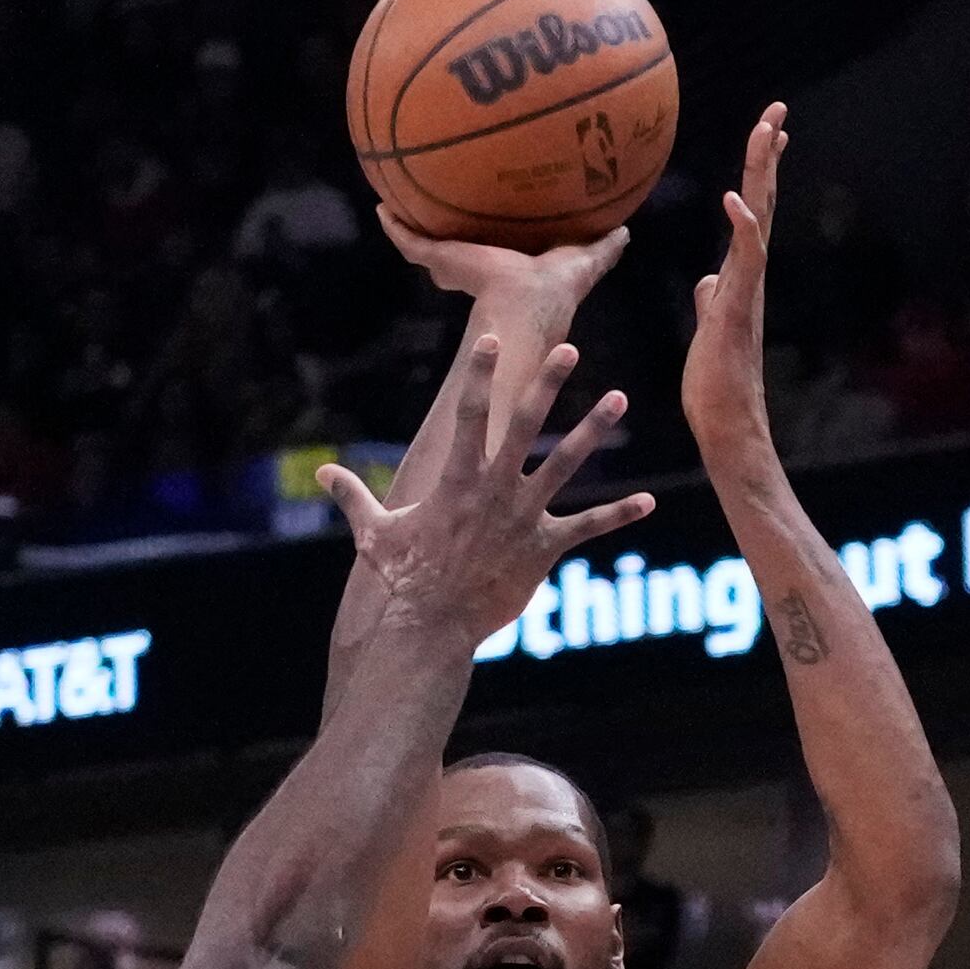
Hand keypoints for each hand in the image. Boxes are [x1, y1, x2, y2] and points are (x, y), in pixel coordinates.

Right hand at [316, 335, 651, 644]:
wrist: (430, 628)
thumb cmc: (400, 579)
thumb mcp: (374, 533)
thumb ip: (354, 496)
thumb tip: (322, 473)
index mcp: (458, 478)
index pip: (471, 414)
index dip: (480, 375)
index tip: (492, 340)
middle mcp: (496, 489)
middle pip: (525, 424)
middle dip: (547, 383)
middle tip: (569, 348)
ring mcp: (523, 517)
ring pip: (566, 463)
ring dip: (592, 429)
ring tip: (618, 397)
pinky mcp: (544, 549)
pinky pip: (587, 528)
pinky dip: (617, 515)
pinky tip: (648, 502)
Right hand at [381, 207, 627, 324]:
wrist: (528, 303)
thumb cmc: (557, 289)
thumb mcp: (584, 260)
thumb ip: (602, 247)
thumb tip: (627, 230)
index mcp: (505, 269)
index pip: (492, 252)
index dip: (487, 238)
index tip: (482, 221)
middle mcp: (476, 269)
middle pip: (452, 252)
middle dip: (444, 233)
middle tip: (432, 205)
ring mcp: (453, 267)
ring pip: (425, 246)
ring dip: (408, 225)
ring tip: (393, 197)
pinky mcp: (440, 262)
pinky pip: (410, 241)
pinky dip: (395, 226)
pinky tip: (382, 206)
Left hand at [681, 101, 787, 462]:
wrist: (728, 428)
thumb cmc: (716, 388)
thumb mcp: (708, 331)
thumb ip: (711, 302)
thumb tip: (708, 281)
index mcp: (740, 279)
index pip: (751, 213)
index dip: (758, 172)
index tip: (768, 131)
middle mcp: (750, 279)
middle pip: (761, 203)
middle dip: (767, 156)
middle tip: (776, 110)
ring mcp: (747, 292)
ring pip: (758, 220)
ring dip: (762, 176)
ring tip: (768, 132)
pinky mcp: (737, 311)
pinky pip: (743, 261)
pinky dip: (742, 228)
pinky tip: (736, 200)